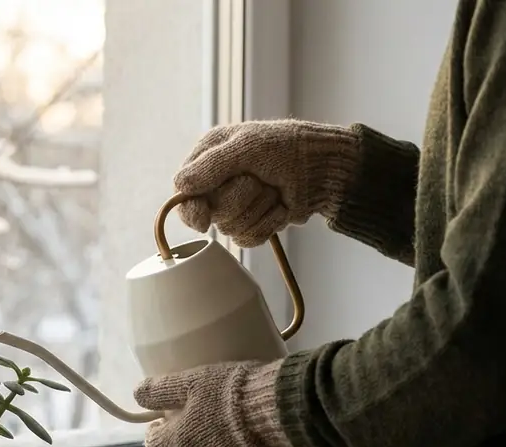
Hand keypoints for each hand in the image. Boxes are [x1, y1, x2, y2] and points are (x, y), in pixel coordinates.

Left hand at [133, 360, 299, 446]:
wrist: (277, 413)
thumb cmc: (229, 393)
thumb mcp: (190, 382)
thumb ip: (160, 390)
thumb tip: (137, 393)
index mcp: (178, 444)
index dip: (156, 433)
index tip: (163, 422)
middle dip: (183, 441)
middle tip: (196, 421)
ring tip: (224, 428)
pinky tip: (246, 440)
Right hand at [173, 120, 361, 246]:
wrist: (325, 169)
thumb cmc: (288, 148)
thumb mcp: (247, 147)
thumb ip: (211, 166)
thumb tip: (180, 186)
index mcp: (209, 157)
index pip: (183, 191)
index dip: (191, 207)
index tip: (203, 218)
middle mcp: (218, 182)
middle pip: (208, 212)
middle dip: (238, 199)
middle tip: (258, 181)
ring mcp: (235, 204)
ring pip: (229, 227)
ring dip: (258, 209)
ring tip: (273, 190)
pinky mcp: (253, 222)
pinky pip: (247, 239)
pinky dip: (268, 224)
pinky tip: (279, 207)